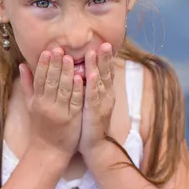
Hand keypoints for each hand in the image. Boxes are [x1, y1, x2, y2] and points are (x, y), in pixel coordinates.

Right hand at [20, 48, 83, 156]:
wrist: (48, 150)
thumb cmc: (39, 126)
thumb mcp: (30, 105)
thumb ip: (27, 84)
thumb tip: (22, 65)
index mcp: (36, 100)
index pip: (39, 79)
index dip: (43, 64)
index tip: (47, 51)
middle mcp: (46, 105)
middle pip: (51, 81)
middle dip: (55, 64)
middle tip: (60, 49)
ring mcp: (60, 112)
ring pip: (63, 89)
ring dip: (67, 73)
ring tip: (70, 58)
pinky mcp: (72, 118)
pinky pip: (75, 101)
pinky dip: (77, 89)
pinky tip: (80, 77)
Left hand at [78, 43, 115, 158]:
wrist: (95, 145)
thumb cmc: (89, 122)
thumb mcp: (90, 101)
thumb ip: (88, 86)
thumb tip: (83, 71)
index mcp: (103, 92)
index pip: (104, 72)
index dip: (104, 58)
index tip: (102, 43)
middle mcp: (105, 96)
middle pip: (105, 73)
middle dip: (104, 58)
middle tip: (105, 42)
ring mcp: (101, 104)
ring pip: (99, 82)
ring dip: (97, 67)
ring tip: (95, 52)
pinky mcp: (94, 113)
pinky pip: (93, 97)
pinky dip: (91, 86)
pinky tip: (89, 77)